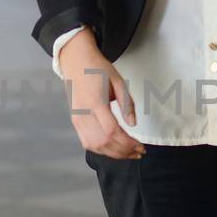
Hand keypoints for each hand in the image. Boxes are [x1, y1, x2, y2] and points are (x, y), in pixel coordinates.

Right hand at [60, 29, 146, 159]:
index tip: (141, 146)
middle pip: (104, 142)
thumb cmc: (98, 69)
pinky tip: (115, 149)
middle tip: (139, 152)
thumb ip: (127, 103)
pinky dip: (102, 150)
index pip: (112, 131)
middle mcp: (83, 113)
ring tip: (129, 153)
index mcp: (95, 102)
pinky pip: (87, 143)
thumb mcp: (118, 81)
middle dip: (124, 151)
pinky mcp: (75, 122)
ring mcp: (77, 119)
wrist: (76, 62)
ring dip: (114, 154)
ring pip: (95, 146)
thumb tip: (133, 124)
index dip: (128, 143)